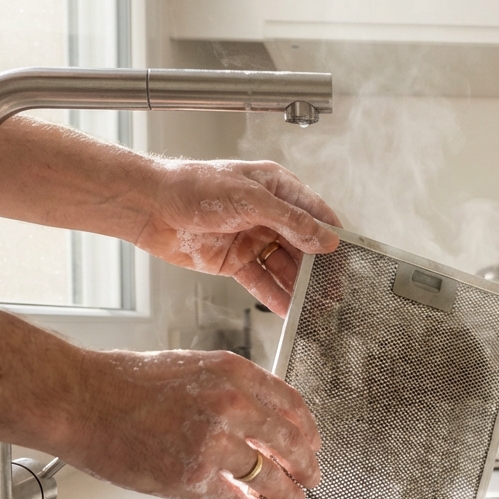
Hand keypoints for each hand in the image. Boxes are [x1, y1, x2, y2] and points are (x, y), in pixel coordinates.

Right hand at [60, 348, 321, 498]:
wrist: (80, 400)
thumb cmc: (125, 382)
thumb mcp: (192, 366)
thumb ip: (230, 386)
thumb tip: (260, 411)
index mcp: (234, 373)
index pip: (291, 404)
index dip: (308, 429)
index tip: (313, 443)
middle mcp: (231, 405)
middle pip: (289, 442)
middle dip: (306, 465)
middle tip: (312, 476)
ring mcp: (213, 442)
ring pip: (270, 476)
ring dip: (288, 492)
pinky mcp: (192, 477)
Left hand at [134, 159, 342, 316]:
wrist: (151, 207)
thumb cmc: (195, 188)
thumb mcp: (251, 200)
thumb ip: (291, 221)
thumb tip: (327, 239)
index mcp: (277, 188)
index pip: (315, 213)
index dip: (332, 236)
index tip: (347, 260)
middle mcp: (268, 214)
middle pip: (303, 245)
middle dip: (318, 269)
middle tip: (333, 293)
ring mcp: (252, 239)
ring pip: (284, 267)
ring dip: (298, 287)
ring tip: (315, 307)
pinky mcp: (236, 262)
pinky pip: (262, 281)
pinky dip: (274, 297)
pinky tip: (288, 311)